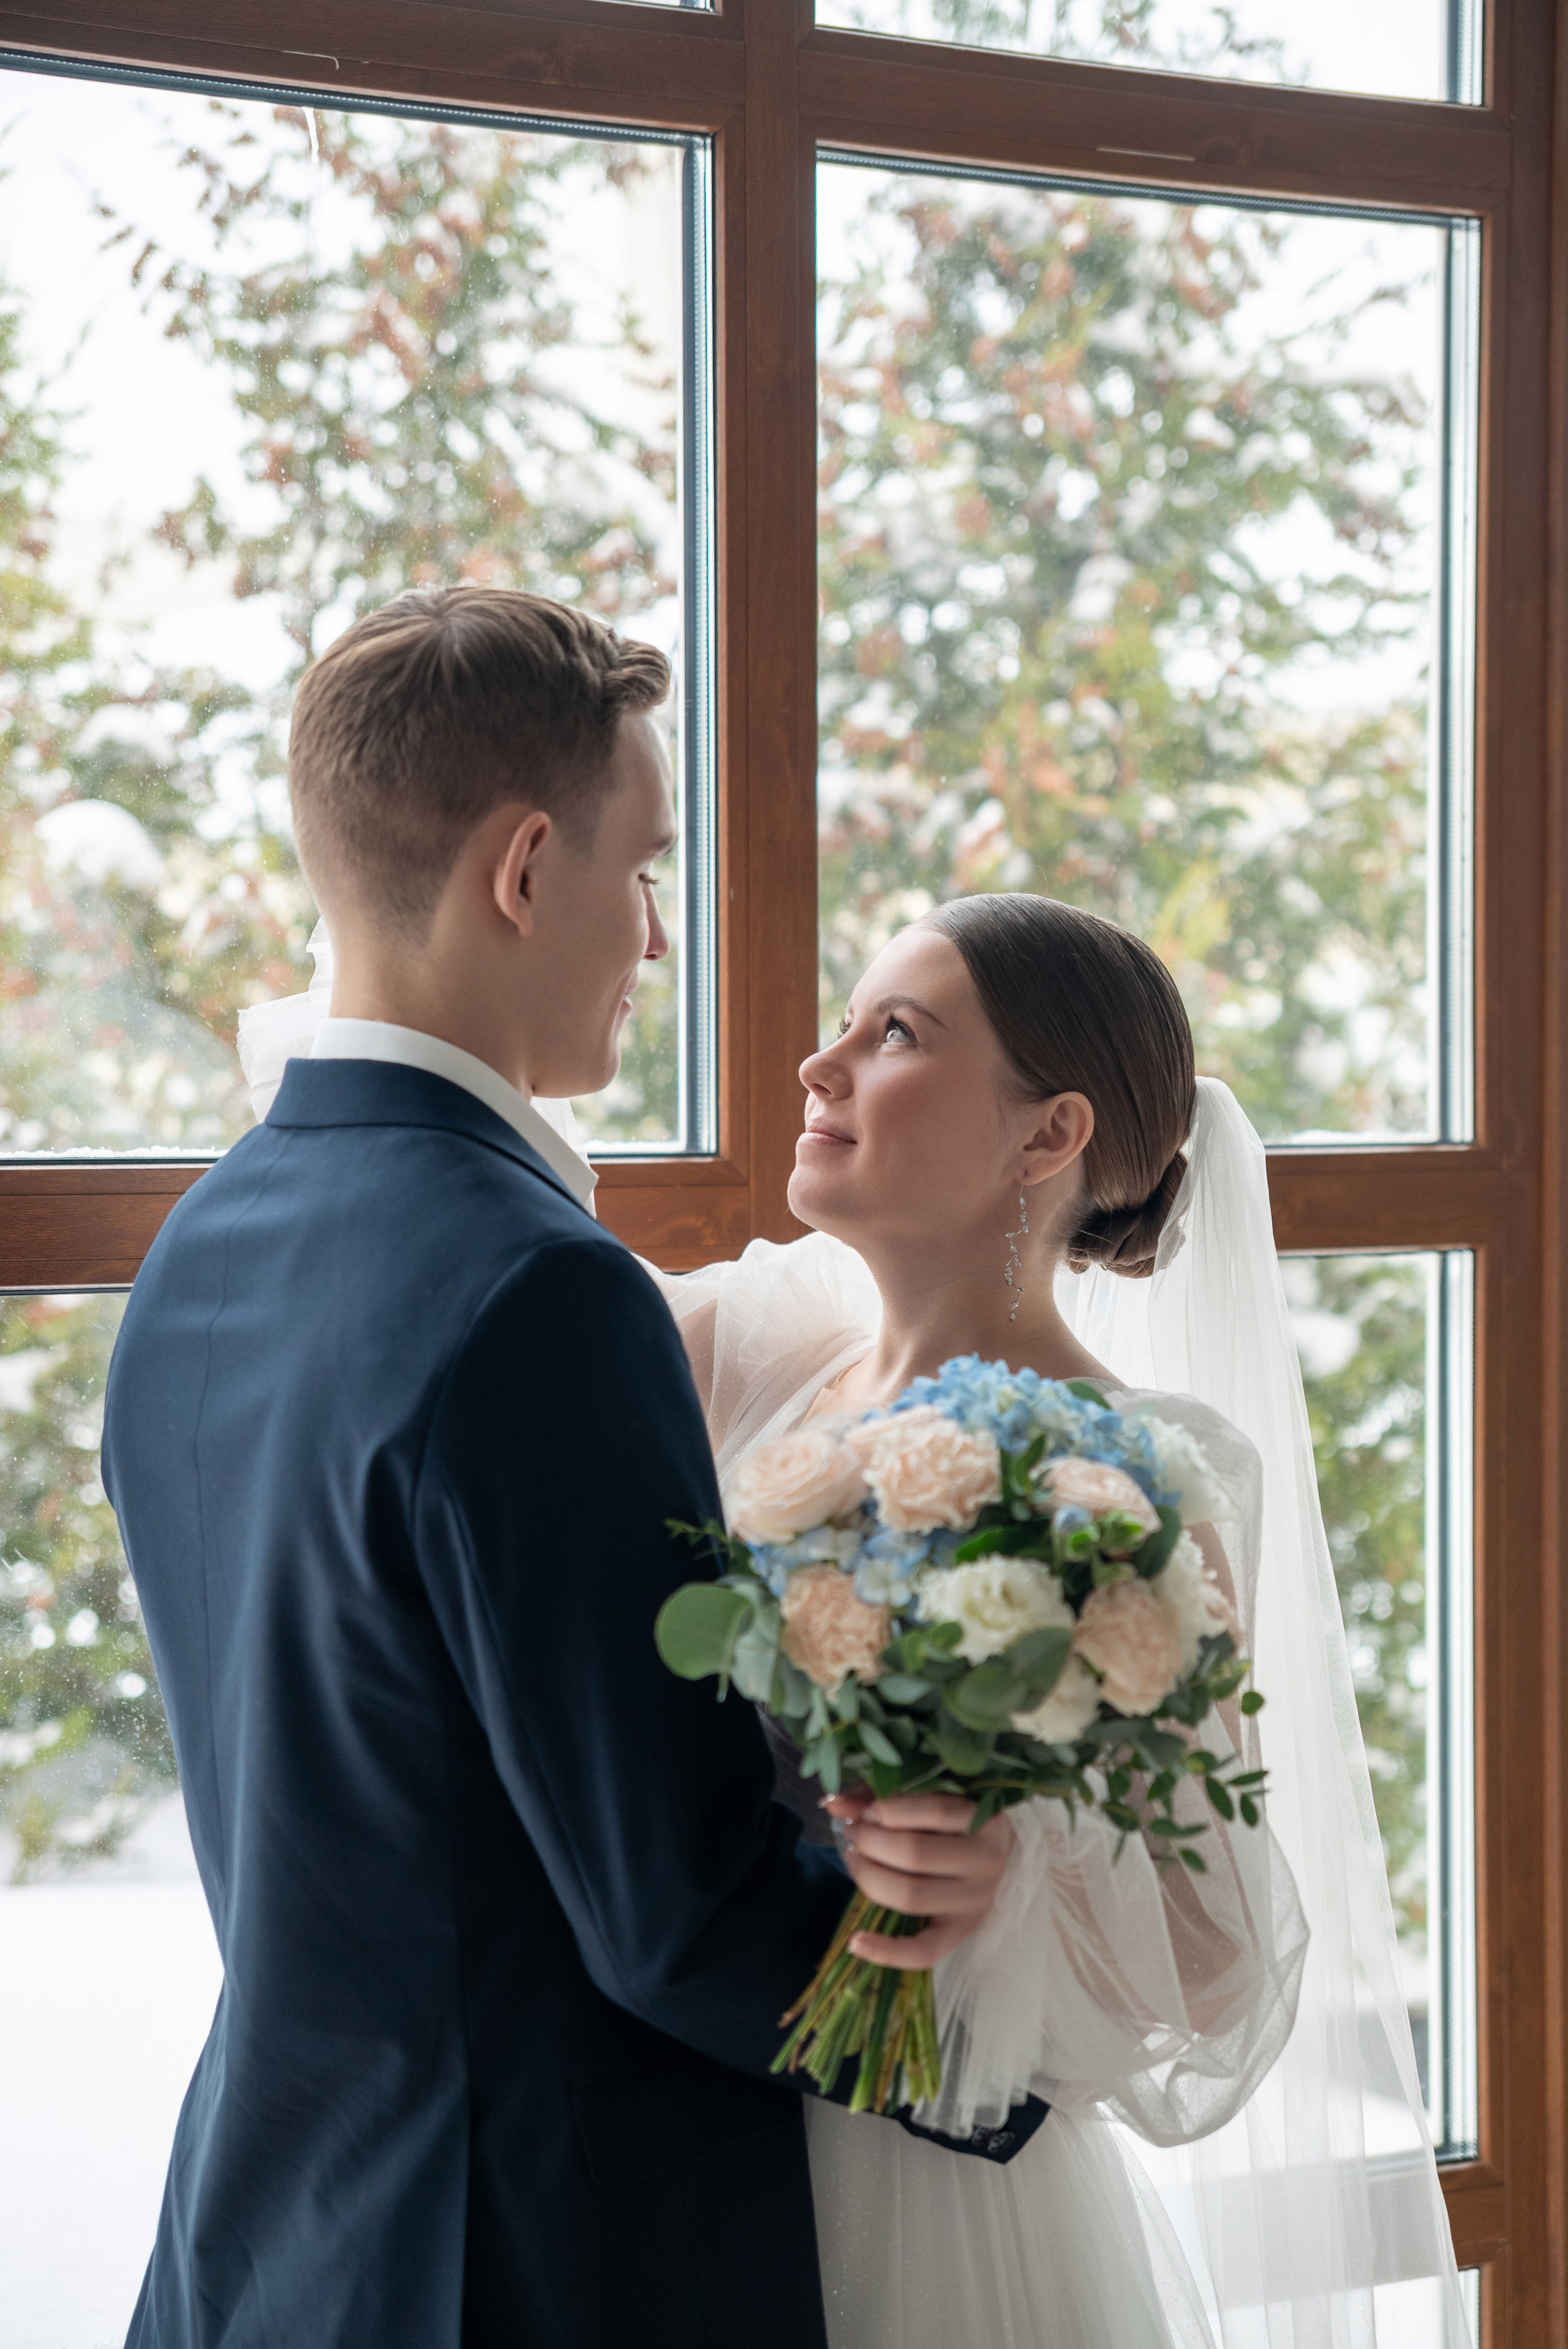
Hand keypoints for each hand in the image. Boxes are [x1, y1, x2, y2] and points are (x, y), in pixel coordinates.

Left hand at [822, 1789, 1013, 1969]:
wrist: (998, 1853)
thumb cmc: (956, 1817)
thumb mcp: (930, 1795)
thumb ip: (882, 1794)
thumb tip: (833, 1804)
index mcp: (987, 1819)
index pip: (937, 1811)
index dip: (891, 1809)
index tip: (868, 1810)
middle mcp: (987, 1862)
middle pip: (916, 1854)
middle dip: (871, 1841)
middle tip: (853, 1833)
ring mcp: (975, 1902)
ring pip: (912, 1896)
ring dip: (869, 1877)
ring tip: (853, 1859)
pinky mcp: (961, 1933)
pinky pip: (923, 1952)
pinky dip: (887, 1952)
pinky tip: (855, 1942)